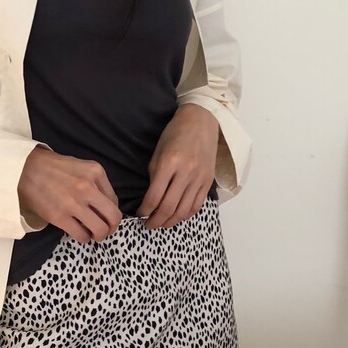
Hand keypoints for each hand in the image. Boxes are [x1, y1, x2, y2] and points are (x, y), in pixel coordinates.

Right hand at [18, 146, 122, 243]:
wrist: (25, 169)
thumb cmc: (53, 168)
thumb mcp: (81, 167)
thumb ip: (97, 182)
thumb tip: (106, 205)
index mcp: (95, 172)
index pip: (115, 201)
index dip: (111, 213)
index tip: (105, 217)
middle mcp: (88, 187)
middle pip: (113, 217)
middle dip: (112, 228)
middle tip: (105, 230)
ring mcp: (73, 203)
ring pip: (100, 230)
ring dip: (99, 235)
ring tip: (92, 234)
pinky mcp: (59, 217)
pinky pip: (81, 235)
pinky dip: (84, 238)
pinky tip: (80, 234)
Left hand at [136, 102, 218, 227]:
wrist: (201, 122)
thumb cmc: (175, 135)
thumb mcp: (158, 152)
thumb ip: (154, 176)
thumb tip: (151, 199)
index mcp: (169, 164)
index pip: (154, 196)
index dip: (145, 210)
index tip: (139, 214)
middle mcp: (186, 173)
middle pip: (169, 207)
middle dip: (156, 220)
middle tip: (148, 224)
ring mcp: (199, 178)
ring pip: (183, 210)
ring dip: (170, 221)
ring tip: (161, 224)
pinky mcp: (208, 182)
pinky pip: (197, 205)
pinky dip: (185, 215)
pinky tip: (177, 216)